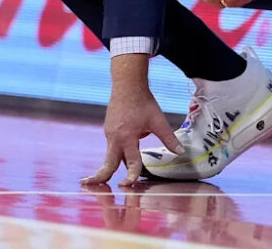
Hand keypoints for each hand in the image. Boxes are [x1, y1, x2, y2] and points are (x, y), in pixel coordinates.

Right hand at [82, 56, 183, 186]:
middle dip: (100, 176)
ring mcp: (110, 133)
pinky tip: (123, 153)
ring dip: (112, 166)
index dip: (131, 176)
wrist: (127, 84)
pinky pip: (113, 145)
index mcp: (126, 137)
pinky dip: (117, 153)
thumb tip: (180, 152)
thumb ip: (168, 138)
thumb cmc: (143, 101)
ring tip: (101, 179)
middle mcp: (114, 137)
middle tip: (91, 186)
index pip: (130, 162)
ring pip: (111, 155)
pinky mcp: (109, 129)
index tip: (128, 186)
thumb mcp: (157, 120)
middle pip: (108, 163)